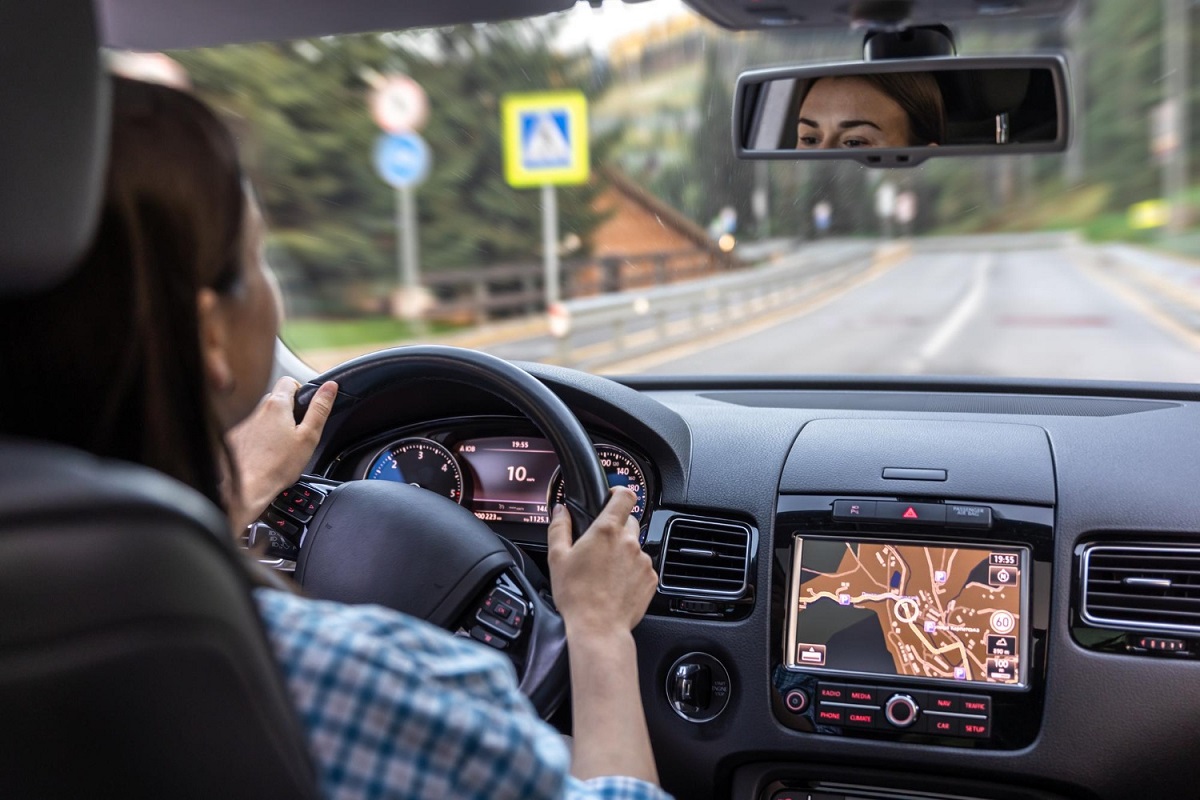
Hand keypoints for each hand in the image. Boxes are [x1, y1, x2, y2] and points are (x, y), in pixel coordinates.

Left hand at [224, 377, 337, 531]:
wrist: (246, 487)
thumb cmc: (278, 466)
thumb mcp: (309, 436)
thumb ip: (320, 409)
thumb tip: (330, 387)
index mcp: (276, 405)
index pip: (289, 381)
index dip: (302, 391)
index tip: (306, 409)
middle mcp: (257, 409)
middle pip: (277, 398)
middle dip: (289, 410)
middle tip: (297, 432)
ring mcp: (244, 423)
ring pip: (264, 415)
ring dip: (274, 424)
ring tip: (281, 447)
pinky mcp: (235, 437)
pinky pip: (252, 429)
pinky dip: (260, 437)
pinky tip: (266, 454)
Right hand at [546, 487, 657, 638]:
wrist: (598, 628)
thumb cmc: (576, 595)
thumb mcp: (557, 558)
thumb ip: (559, 527)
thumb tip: (560, 511)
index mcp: (606, 530)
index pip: (625, 495)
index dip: (619, 492)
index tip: (612, 497)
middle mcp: (629, 542)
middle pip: (629, 521)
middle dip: (616, 529)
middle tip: (600, 547)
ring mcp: (643, 560)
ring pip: (635, 547)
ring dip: (624, 553)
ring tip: (605, 573)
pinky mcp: (651, 578)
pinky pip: (643, 567)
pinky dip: (632, 572)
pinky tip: (616, 585)